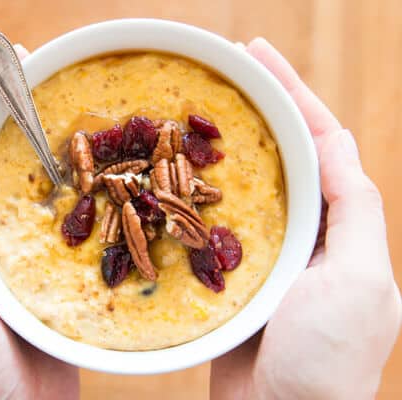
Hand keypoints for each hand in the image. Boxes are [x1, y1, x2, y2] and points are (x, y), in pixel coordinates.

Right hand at [210, 38, 401, 399]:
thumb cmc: (328, 357)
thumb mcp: (359, 279)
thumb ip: (351, 210)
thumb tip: (333, 142)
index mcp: (336, 225)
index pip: (320, 142)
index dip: (291, 93)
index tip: (256, 54)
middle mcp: (302, 233)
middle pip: (277, 154)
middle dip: (252, 108)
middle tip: (216, 74)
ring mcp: (262, 254)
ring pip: (240, 185)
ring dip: (216, 147)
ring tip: (188, 114)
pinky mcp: (227, 277)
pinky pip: (209, 224)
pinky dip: (191, 195)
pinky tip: (168, 178)